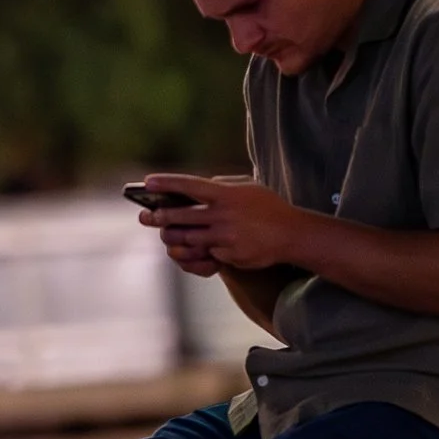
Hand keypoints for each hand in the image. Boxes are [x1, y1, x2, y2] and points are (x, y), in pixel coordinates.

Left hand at [139, 175, 309, 272]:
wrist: (292, 235)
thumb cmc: (268, 208)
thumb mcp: (248, 188)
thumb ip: (223, 184)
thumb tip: (197, 186)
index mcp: (227, 194)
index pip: (190, 186)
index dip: (167, 184)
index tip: (147, 182)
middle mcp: (223, 215)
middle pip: (180, 216)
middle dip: (158, 217)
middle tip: (145, 216)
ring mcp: (225, 237)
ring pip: (187, 238)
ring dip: (175, 237)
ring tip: (167, 234)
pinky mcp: (229, 255)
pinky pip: (206, 253)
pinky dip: (202, 251)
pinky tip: (204, 247)